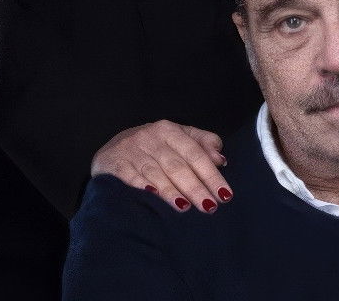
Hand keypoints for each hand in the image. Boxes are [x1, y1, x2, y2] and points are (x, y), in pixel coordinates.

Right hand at [92, 120, 230, 213]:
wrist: (113, 149)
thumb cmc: (153, 147)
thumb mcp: (177, 138)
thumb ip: (202, 145)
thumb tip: (220, 159)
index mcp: (170, 130)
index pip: (195, 154)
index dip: (211, 175)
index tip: (224, 194)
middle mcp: (151, 137)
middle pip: (177, 165)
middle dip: (194, 187)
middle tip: (209, 206)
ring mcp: (132, 150)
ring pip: (155, 172)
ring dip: (170, 190)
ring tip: (185, 207)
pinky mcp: (114, 162)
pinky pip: (130, 176)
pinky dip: (140, 185)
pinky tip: (152, 196)